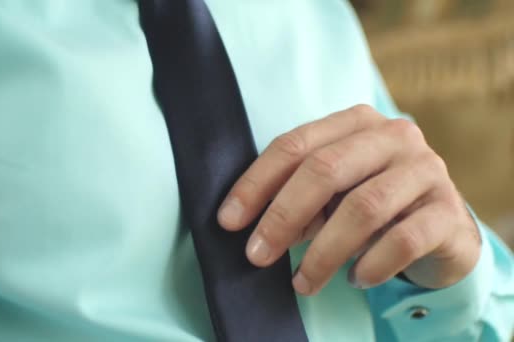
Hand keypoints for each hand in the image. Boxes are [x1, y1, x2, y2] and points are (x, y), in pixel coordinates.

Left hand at [217, 105, 480, 294]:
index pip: (295, 145)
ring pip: (363, 206)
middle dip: (283, 215)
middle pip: (325, 169)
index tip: (229, 221)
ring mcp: (425, 170)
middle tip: (258, 256)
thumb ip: (298, 199)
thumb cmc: (372, 204)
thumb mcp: (332, 195)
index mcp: (356, 122)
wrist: (439, 227)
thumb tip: (252, 226)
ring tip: (303, 282)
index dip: (256, 183)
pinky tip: (354, 280)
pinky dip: (371, 264)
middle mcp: (393, 136)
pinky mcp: (448, 211)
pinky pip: (404, 239)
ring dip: (323, 251)